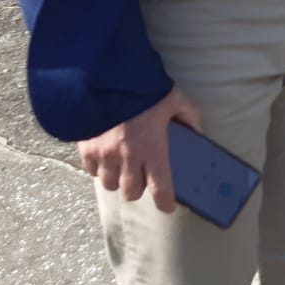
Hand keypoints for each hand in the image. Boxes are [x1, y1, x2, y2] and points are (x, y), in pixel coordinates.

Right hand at [77, 87, 201, 213]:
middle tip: (141, 180)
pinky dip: (98, 169)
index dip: (165, 202)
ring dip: (117, 181)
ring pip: (109, 185)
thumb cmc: (143, 90)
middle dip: (137, 190)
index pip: (160, 187)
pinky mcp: (86, 148)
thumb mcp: (173, 99)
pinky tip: (105, 158)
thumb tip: (197, 129)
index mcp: (152, 148)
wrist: (106, 78)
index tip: (168, 207)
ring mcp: (105, 154)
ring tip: (122, 169)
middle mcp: (127, 157)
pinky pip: (91, 171)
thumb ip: (188, 115)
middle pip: (131, 193)